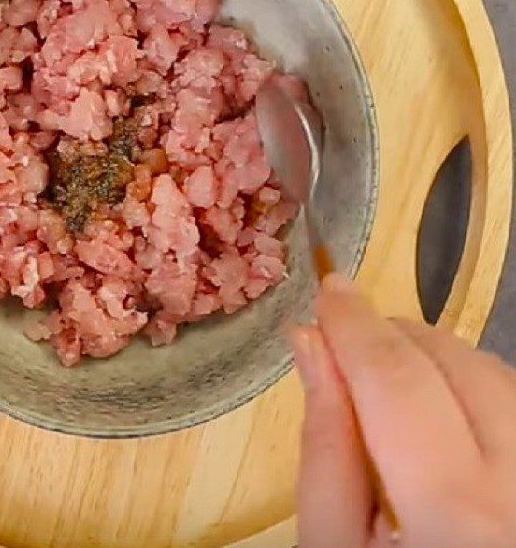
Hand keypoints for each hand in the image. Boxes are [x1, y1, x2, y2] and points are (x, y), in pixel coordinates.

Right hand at [290, 275, 515, 547]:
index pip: (396, 381)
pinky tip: (446, 411)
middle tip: (351, 336)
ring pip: (502, 377)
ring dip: (439, 358)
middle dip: (395, 335)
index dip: (356, 324)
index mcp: (454, 518)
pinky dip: (478, 387)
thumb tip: (309, 344)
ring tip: (393, 378)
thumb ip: (324, 442)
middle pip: (459, 366)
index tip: (329, 288)